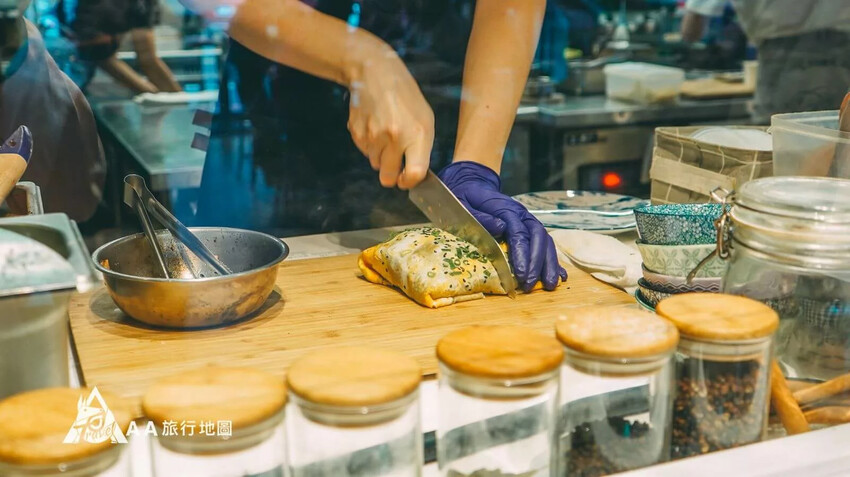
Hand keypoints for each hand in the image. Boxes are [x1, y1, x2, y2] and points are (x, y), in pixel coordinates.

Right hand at [346, 40, 433, 188]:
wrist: (375, 73)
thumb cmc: (405, 97)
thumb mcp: (425, 119)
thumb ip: (421, 148)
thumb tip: (412, 174)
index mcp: (417, 134)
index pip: (414, 174)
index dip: (409, 183)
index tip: (407, 180)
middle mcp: (394, 137)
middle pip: (388, 177)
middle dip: (392, 174)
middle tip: (395, 161)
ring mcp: (373, 136)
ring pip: (375, 164)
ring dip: (381, 156)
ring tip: (386, 134)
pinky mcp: (356, 133)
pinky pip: (364, 151)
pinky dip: (370, 145)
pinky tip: (375, 126)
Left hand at [439, 161, 566, 291]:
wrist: (471, 184)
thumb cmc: (464, 199)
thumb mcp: (464, 205)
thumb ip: (480, 217)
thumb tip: (500, 227)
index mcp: (506, 209)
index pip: (519, 233)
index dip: (522, 255)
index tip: (522, 275)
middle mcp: (521, 214)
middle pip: (537, 237)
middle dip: (537, 263)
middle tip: (532, 285)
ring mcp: (527, 220)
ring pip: (545, 241)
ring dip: (549, 264)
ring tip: (549, 284)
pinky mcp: (528, 227)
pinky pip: (545, 243)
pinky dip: (553, 260)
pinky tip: (559, 275)